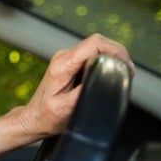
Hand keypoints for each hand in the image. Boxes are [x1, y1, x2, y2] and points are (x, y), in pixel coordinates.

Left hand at [17, 34, 133, 138]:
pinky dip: (105, 61)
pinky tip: (110, 73)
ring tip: (121, 73)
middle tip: (127, 72)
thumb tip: (102, 80)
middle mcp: (63, 57)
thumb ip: (84, 92)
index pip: (94, 44)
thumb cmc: (47, 117)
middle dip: (117, 54)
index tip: (125, 66)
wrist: (34, 119)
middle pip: (98, 42)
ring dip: (112, 57)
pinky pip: (92, 54)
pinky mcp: (70, 63)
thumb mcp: (67, 109)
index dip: (115, 50)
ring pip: (97, 47)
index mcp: (62, 66)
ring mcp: (66, 58)